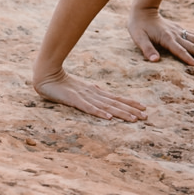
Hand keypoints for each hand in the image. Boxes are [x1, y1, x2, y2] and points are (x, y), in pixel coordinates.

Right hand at [33, 69, 148, 122]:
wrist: (47, 75)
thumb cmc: (63, 83)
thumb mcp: (80, 90)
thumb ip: (91, 93)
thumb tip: (102, 94)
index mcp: (95, 92)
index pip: (116, 99)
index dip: (130, 103)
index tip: (143, 108)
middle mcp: (94, 94)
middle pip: (116, 103)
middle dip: (131, 110)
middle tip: (145, 116)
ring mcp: (85, 97)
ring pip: (107, 106)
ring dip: (121, 113)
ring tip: (133, 119)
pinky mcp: (75, 100)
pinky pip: (89, 108)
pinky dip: (100, 112)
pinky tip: (109, 117)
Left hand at [128, 6, 193, 69]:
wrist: (143, 10)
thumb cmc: (138, 26)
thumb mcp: (138, 38)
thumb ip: (147, 49)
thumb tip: (155, 61)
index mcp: (167, 38)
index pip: (181, 51)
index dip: (191, 59)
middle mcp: (176, 34)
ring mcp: (179, 31)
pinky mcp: (180, 29)